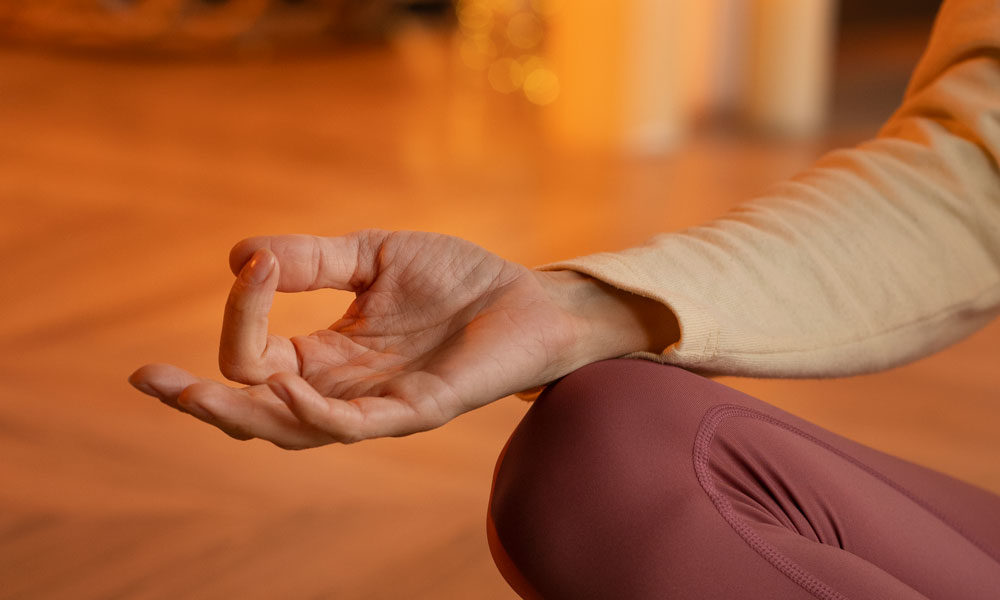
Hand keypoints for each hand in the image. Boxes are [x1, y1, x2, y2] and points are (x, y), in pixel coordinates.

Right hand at [129, 230, 676, 448]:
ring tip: (190, 393)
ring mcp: (377, 407)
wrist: (529, 295)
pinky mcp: (416, 411)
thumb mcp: (373, 257)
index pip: (257, 356)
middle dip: (199, 400)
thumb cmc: (458, 279)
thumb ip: (312, 261)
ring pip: (292, 430)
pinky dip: (313, 410)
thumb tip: (237, 257)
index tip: (251, 264)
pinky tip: (285, 383)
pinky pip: (353, 425)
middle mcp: (343, 389)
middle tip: (148, 380)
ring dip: (239, 413)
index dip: (243, 313)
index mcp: (328, 356)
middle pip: (256, 411)